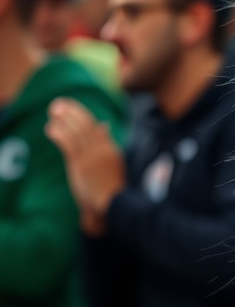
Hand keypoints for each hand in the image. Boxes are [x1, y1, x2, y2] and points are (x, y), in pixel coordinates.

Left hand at [45, 98, 125, 232]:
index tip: (71, 106)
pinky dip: (58, 133)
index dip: (82, 114)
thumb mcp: (112, 162)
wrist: (113, 203)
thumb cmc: (112, 188)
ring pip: (76, 131)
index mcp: (111, 149)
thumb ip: (106, 143)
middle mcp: (102, 150)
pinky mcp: (80, 164)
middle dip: (71, 111)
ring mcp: (91, 157)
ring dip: (63, 119)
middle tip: (58, 103)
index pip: (95, 126)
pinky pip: (68, 143)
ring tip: (52, 111)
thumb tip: (103, 124)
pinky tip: (49, 128)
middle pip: (85, 125)